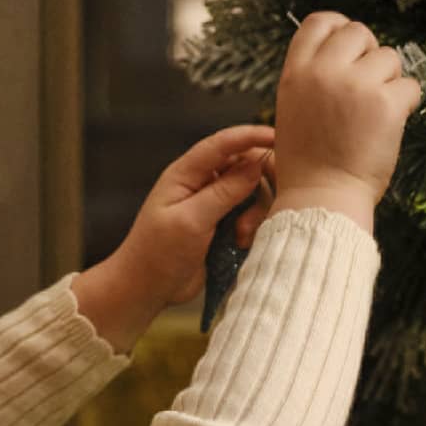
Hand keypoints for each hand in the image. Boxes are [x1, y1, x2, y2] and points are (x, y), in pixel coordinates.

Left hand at [114, 123, 277, 310]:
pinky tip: (240, 243)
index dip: (251, 135)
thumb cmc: (157, 254)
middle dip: (260, 183)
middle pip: (245, 164)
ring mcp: (212, 204)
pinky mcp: (221, 224)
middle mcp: (200, 183)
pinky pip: (249, 214)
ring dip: (254, 211)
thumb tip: (255, 163)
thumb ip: (224, 192)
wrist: (146, 289)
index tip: (279, 138)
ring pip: (251, 191)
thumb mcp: (191, 221)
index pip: (222, 144)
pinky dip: (252, 226)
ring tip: (241, 235)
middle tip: (266, 204)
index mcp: (185, 174)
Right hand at [272, 12, 418, 208]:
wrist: (322, 197)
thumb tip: (347, 54)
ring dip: (388, 81)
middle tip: (367, 84)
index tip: (350, 46)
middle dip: (369, 53)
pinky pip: (410, 86)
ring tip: (372, 114)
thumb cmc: (308, 162)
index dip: (339, 27)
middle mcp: (323, 73)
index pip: (319, 22)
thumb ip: (314, 78)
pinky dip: (406, 104)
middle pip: (358, 31)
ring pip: (389, 58)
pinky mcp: (386, 102)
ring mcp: (355, 85)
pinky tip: (389, 125)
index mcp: (295, 74)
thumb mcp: (293, 110)